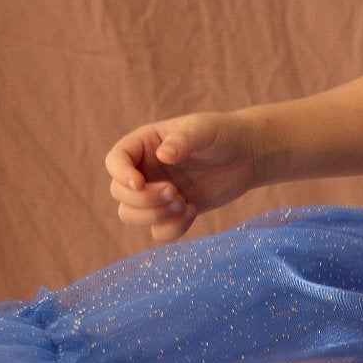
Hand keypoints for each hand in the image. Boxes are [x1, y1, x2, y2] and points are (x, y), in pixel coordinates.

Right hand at [104, 111, 258, 241]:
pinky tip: (192, 211)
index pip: (115, 161)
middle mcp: (145, 170)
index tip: (140, 184)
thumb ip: (184, 139)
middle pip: (120, 194)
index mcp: (144, 145)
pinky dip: (171, 229)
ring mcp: (156, 194)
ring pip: (131, 216)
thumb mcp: (204, 129)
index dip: (121, 175)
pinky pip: (158, 232)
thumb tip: (163, 156)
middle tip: (174, 192)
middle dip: (144, 199)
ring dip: (154, 216)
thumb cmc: (222, 134)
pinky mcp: (172, 213)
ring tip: (183, 202)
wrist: (246, 155)